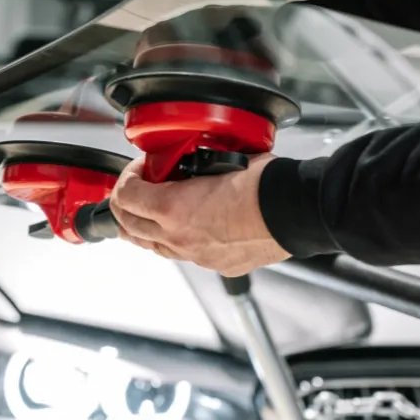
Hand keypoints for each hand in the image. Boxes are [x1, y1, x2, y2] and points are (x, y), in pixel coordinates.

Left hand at [109, 153, 291, 276]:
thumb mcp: (218, 157)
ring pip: (151, 246)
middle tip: (136, 188)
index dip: (126, 178)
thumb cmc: (264, 184)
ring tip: (150, 210)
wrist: (294, 212)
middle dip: (125, 205)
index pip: (125, 196)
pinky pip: (180, 254)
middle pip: (128, 227)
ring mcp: (195, 255)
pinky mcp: (214, 264)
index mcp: (173, 208)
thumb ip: (193, 160)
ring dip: (144, 227)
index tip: (139, 169)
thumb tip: (185, 155)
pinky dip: (172, 240)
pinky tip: (182, 226)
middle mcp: (178, 237)